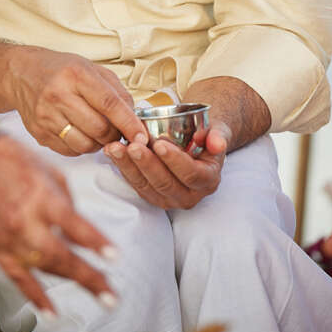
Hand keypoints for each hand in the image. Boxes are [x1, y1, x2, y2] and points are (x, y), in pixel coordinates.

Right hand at [0, 135, 118, 313]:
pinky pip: (17, 278)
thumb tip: (80, 231)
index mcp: (41, 196)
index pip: (73, 224)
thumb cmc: (17, 161)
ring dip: (72, 284)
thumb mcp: (50, 172)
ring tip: (100, 298)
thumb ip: (67, 202)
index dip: (94, 242)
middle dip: (89, 277)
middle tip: (112, 295)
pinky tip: (52, 313)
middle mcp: (26, 221)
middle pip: (61, 255)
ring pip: (44, 269)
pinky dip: (35, 297)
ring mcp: (10, 238)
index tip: (113, 256)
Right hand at [11, 46, 147, 155]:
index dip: (129, 123)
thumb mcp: (91, 68)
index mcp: (76, 75)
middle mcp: (58, 95)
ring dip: (99, 143)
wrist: (21, 73)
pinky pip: (70, 150)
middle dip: (115, 134)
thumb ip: (116, 90)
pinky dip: (82, 146)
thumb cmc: (60, 70)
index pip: (109, 104)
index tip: (142, 136)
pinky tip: (80, 132)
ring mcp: (46, 116)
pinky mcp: (38, 133)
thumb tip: (134, 117)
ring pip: (86, 144)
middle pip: (99, 128)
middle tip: (117, 129)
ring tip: (98, 130)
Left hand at [103, 122, 230, 208]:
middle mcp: (189, 196)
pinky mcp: (151, 196)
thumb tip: (217, 142)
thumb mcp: (218, 132)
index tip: (160, 144)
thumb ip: (219, 135)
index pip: (191, 174)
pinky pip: (135, 184)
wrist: (196, 144)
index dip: (175, 161)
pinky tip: (112, 152)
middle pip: (165, 183)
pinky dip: (122, 168)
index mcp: (208, 181)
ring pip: (146, 186)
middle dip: (147, 164)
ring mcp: (169, 199)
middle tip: (133, 146)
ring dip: (129, 167)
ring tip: (116, 147)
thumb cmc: (206, 136)